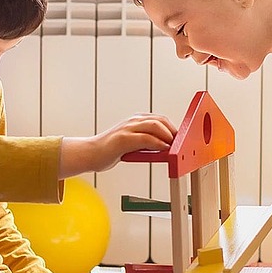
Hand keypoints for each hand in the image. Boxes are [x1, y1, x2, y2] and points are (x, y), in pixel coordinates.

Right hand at [58, 114, 175, 177]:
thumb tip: (163, 148)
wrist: (90, 154)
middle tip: (181, 144)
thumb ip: (145, 144)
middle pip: (160, 120)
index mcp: (135, 121)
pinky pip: (146, 138)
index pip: (159, 119)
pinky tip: (163, 149)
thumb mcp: (131, 144)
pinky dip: (158, 143)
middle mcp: (132, 121)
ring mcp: (128, 128)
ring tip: (174, 147)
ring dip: (168, 136)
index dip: (172, 128)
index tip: (180, 139)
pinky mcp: (124, 138)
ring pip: (155, 126)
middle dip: (173, 131)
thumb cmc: (109, 150)